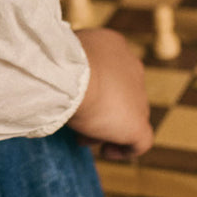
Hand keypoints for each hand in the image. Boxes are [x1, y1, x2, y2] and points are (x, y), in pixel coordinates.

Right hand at [68, 28, 153, 159]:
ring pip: (128, 116)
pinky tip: (107, 151)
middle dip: (101, 108)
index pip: (110, 67)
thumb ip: (66, 59)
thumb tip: (55, 70)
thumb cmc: (55, 60)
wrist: (67, 75)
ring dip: (107, 128)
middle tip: (78, 119)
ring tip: (83, 138)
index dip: (94, 85)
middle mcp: (132, 67)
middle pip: (120, 93)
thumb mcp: (60, 52)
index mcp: (114, 45)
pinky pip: (141, 141)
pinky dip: (125, 148)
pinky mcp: (137, 123)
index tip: (76, 97)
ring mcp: (138, 96)